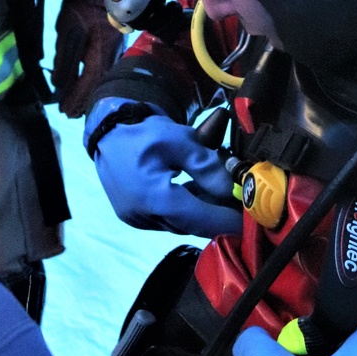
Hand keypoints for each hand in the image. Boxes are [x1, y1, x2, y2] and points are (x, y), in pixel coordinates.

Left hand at [53, 0, 123, 117]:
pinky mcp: (113, 47)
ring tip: (76, 106)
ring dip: (88, 94)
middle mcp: (111, 57)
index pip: (88, 84)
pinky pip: (102, 71)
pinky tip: (86, 86)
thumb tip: (58, 84)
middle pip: (97, 86)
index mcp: (100, 54)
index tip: (64, 111)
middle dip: (83, 101)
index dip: (76, 99)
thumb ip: (64, 59)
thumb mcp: (67, 31)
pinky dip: (93, 83)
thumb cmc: (81, 7)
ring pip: (101, 80)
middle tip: (70, 114)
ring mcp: (114, 52)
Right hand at [89, 103, 240, 236]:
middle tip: (241, 202)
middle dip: (217, 215)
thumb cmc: (141, 131)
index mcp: (153, 198)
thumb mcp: (179, 140)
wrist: (104, 132)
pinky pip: (167, 219)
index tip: (252, 221)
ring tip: (222, 194)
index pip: (200, 219)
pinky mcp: (135, 216)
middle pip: (192, 224)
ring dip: (202, 211)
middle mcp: (144, 216)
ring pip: (180, 223)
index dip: (228, 222)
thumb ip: (206, 166)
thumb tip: (233, 189)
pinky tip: (198, 192)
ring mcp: (137, 219)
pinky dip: (185, 208)